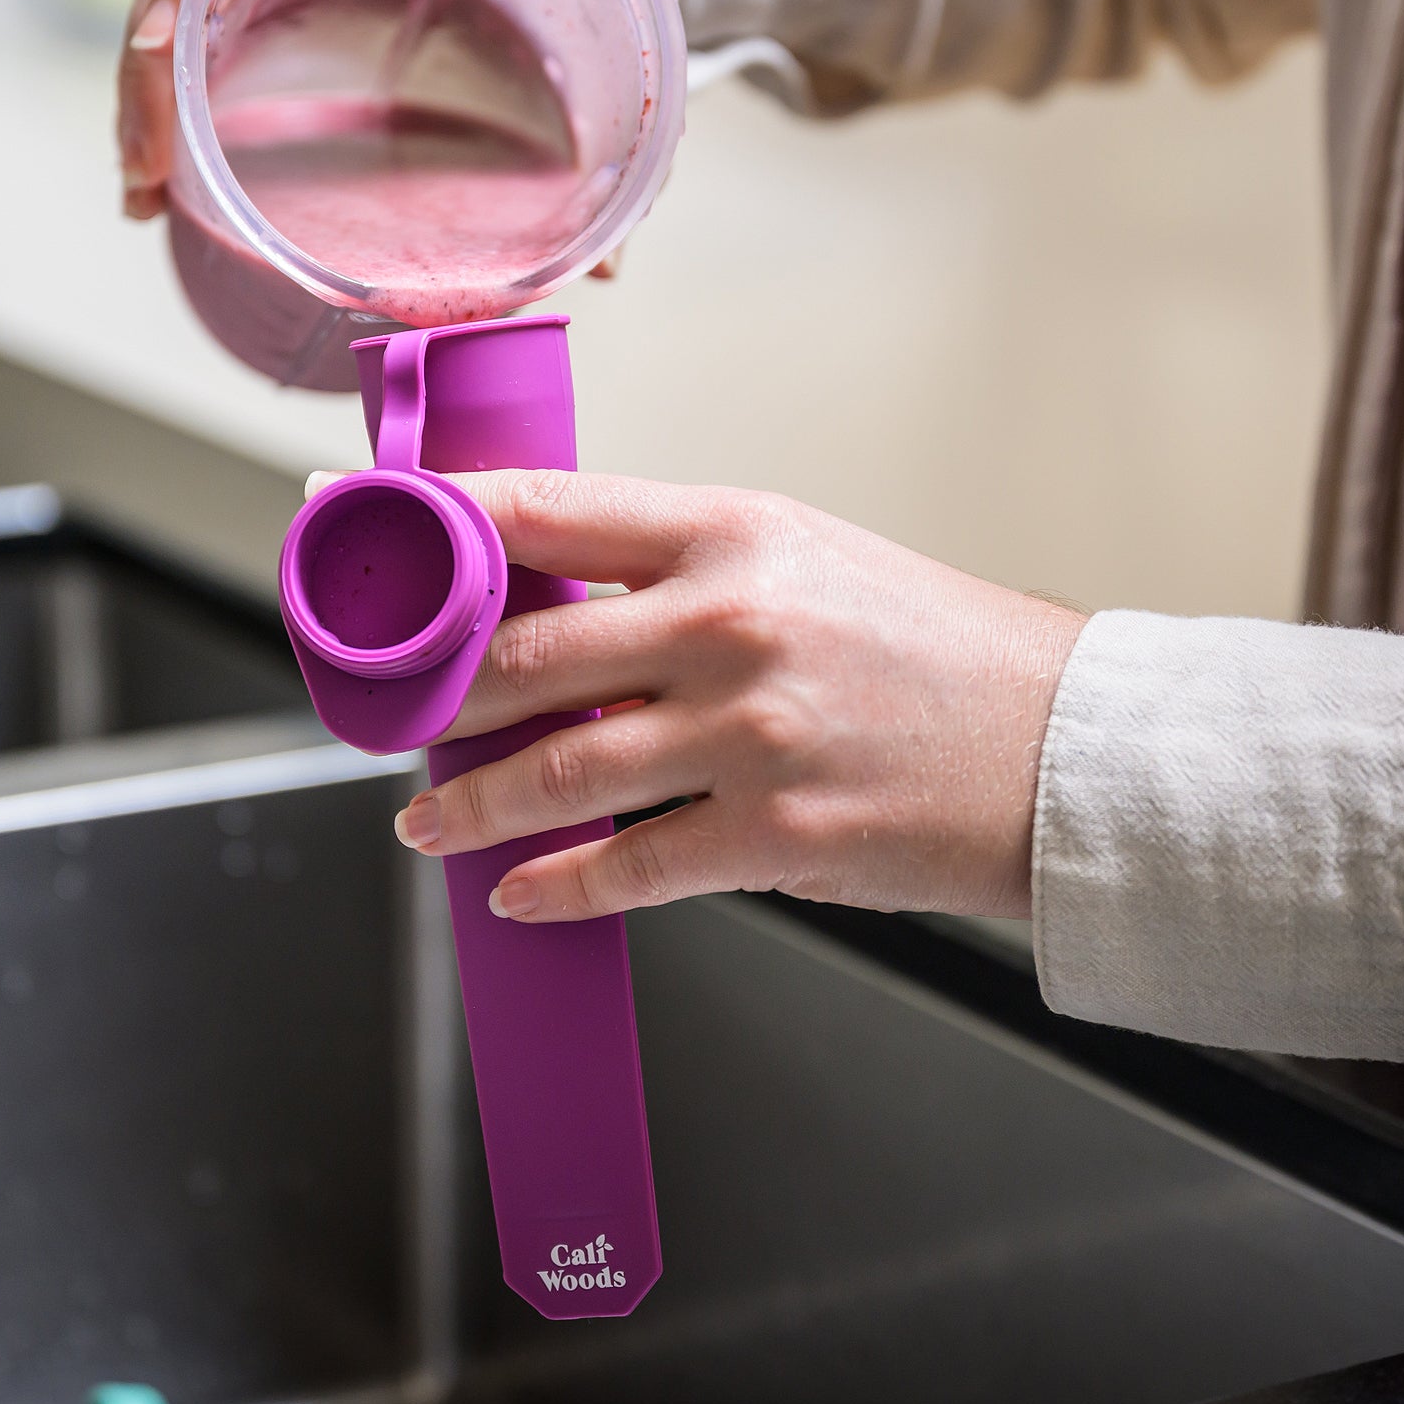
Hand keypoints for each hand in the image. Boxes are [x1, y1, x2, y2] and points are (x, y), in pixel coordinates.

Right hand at [117, 0, 672, 220]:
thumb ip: (601, 110)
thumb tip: (605, 263)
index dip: (169, 27)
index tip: (160, 126)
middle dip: (144, 84)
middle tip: (142, 188)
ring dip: (152, 92)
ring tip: (146, 191)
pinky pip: (216, 10)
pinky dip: (186, 83)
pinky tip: (184, 160)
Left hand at [379, 471, 1088, 923]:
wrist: (1058, 747)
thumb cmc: (930, 648)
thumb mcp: (801, 558)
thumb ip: (674, 570)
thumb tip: (539, 599)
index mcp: (728, 529)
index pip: (538, 509)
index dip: (423, 518)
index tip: (346, 518)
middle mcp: (727, 620)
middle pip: (516, 655)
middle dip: (425, 696)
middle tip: (384, 717)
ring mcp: (746, 731)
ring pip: (548, 775)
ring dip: (462, 806)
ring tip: (421, 819)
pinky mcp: (771, 832)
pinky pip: (624, 869)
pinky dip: (550, 889)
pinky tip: (513, 893)